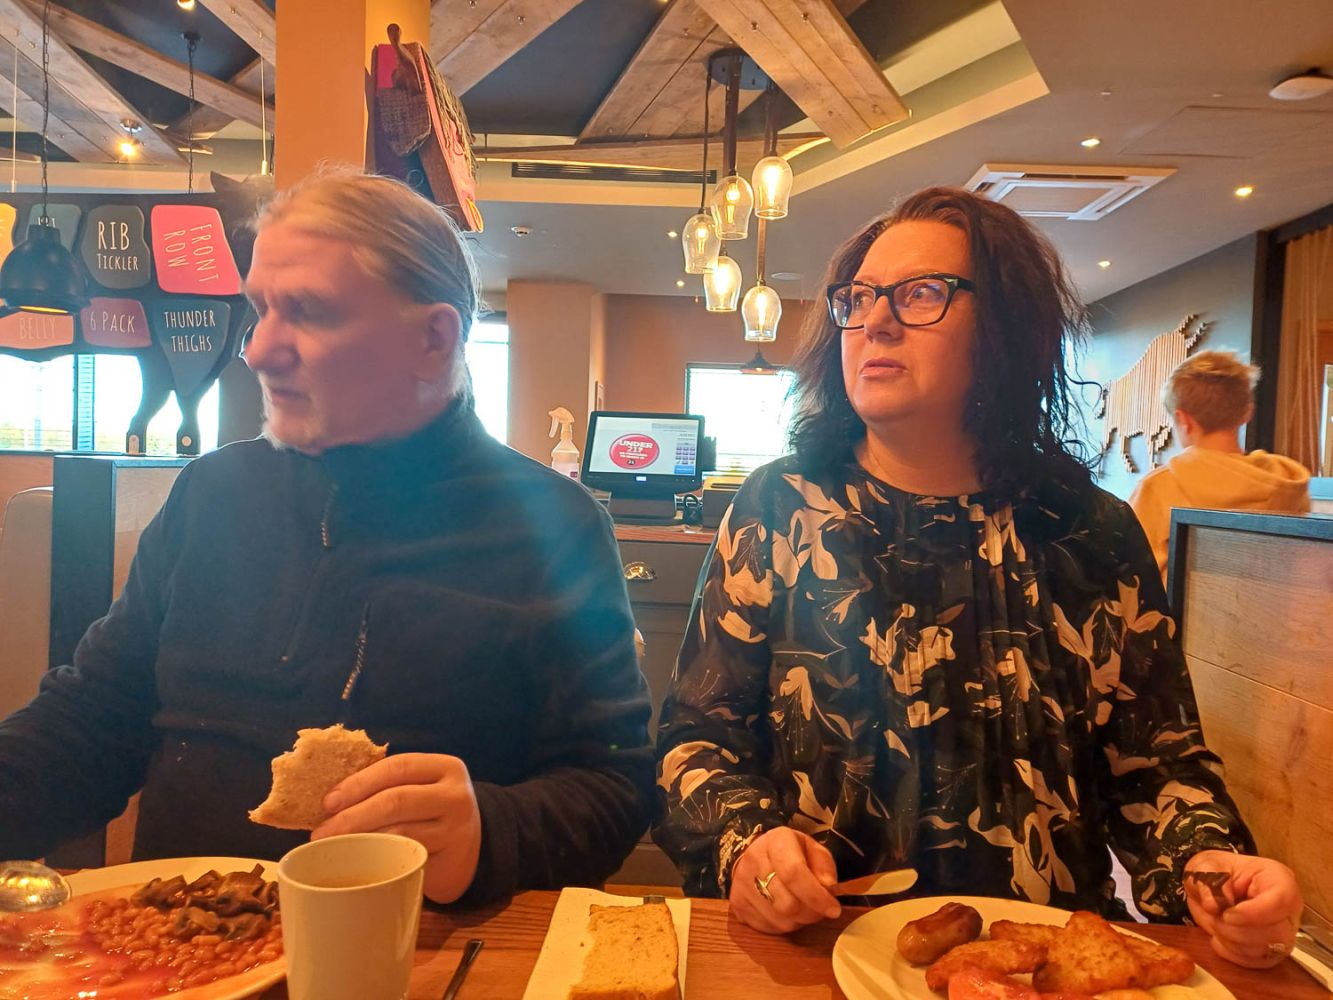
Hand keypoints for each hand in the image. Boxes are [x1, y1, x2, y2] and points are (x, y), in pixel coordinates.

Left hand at [312, 753, 482, 904]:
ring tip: (334, 847)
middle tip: (322, 832)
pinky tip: (361, 859)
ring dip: (360, 840)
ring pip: (400, 831)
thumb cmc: (431, 812)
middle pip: (396, 800)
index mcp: (445, 767)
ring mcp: (457, 827)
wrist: (471, 848)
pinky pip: (407, 855)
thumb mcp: (422, 788)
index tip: (328, 802)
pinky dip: (379, 856)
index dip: (359, 783)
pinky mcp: (451, 857)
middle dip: (353, 817)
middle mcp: (456, 794)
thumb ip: (389, 785)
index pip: (397, 767)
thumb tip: (330, 799)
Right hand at [728, 827, 840, 934]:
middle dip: (811, 912)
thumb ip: (825, 867)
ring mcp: (741, 884)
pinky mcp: (736, 904)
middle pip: (788, 903)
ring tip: (802, 907)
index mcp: (776, 841)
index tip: (834, 909)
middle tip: (818, 908)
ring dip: (799, 921)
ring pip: (780, 920)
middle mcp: (753, 860)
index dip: (816, 896)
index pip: (794, 872)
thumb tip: (829, 888)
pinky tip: (785, 912)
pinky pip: (768, 929)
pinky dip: (783, 926)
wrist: (756, 855)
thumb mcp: (813, 850)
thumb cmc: (792, 853)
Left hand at [1184, 850, 1302, 967]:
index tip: (1227, 914)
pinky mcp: (1273, 950)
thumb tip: (1213, 905)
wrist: (1212, 886)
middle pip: (1279, 932)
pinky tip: (1220, 938)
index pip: (1282, 900)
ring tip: (1216, 924)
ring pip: (1270, 951)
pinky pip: (1259, 962)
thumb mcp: (1205, 865)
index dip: (1254, 913)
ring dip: (1234, 942)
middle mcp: (1288, 907)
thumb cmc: (1216, 871)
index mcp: (1277, 877)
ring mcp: (1284, 931)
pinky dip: (1234, 954)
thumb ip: (1208, 879)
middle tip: (1216, 918)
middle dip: (1239, 930)